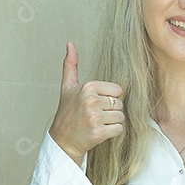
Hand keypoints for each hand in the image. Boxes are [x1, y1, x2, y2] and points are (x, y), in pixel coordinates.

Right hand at [48, 42, 124, 164]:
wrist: (62, 140)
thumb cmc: (67, 112)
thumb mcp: (67, 87)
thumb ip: (70, 65)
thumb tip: (70, 43)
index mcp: (88, 87)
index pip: (117, 90)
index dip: (110, 98)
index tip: (97, 104)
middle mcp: (91, 100)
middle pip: (120, 104)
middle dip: (111, 111)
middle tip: (96, 115)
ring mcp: (95, 117)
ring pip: (121, 117)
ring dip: (112, 122)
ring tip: (98, 123)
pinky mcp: (99, 132)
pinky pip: (119, 129)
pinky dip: (113, 132)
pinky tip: (100, 132)